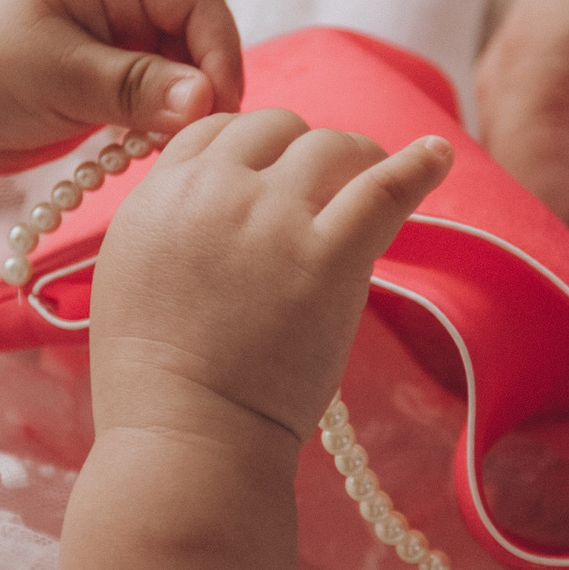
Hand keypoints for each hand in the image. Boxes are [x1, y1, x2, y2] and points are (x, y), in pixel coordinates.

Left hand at [0, 0, 245, 188]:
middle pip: (196, 32)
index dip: (217, 47)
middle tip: (196, 137)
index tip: (216, 106)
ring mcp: (115, 40)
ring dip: (184, 108)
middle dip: (204, 83)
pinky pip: (159, 98)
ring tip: (167, 147)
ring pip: (183, 69)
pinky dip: (161, 123)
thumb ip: (134, 86)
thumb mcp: (56, 75)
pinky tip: (144, 149)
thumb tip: (205, 100)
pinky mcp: (109, 81)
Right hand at [88, 109, 451, 454]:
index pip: (213, 129)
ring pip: (329, 145)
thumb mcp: (131, 281)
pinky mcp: (328, 255)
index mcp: (157, 197)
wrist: (185, 443)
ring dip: (354, 160)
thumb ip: (170, 230)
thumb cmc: (154, 387)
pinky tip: (437, 155)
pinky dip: (417, 164)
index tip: (272, 175)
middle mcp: (213, 191)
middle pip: (274, 127)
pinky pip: (384, 187)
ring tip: (374, 182)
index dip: (250, 149)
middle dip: (300, 154)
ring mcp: (273, 218)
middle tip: (324, 191)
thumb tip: (207, 210)